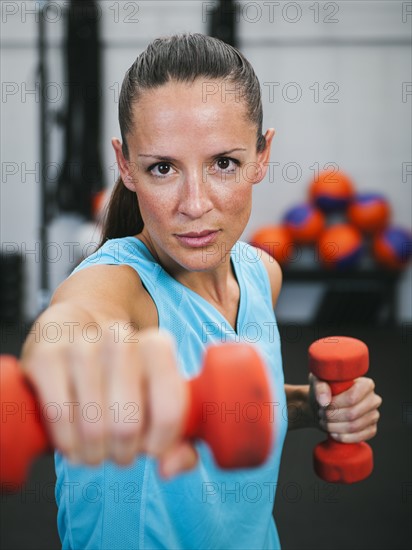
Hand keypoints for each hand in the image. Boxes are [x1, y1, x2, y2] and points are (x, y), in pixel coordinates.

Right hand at [22, 325, 196, 476]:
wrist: (72, 333)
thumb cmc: (122, 379)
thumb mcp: (157, 402)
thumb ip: (180, 442)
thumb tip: (169, 468)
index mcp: (156, 346)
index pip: (169, 411)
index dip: (159, 443)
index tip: (150, 446)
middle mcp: (121, 338)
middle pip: (127, 425)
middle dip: (123, 453)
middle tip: (117, 450)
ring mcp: (81, 345)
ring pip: (92, 426)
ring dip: (93, 453)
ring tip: (94, 448)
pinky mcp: (45, 357)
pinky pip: (59, 416)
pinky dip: (66, 443)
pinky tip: (71, 443)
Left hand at [309, 374, 381, 442]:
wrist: (325, 405)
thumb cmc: (323, 390)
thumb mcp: (318, 381)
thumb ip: (320, 387)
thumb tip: (325, 402)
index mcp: (366, 384)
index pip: (352, 397)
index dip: (335, 404)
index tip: (323, 405)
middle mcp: (374, 399)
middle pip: (353, 413)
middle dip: (333, 416)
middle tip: (321, 414)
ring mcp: (374, 415)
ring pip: (354, 426)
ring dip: (335, 427)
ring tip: (324, 422)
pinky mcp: (371, 429)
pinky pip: (360, 437)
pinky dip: (343, 437)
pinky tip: (333, 433)